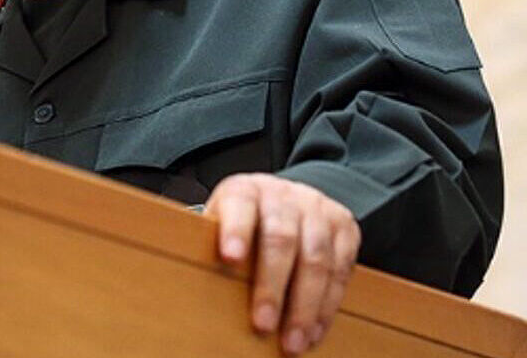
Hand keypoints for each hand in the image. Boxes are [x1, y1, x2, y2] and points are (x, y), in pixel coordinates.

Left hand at [205, 173, 360, 354]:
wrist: (286, 197)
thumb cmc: (245, 219)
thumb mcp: (221, 220)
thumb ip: (209, 242)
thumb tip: (186, 286)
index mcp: (245, 191)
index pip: (240, 206)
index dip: (235, 231)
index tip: (229, 258)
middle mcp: (283, 196)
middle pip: (280, 239)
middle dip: (272, 287)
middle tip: (263, 324)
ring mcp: (316, 209)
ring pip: (316, 259)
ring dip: (305, 306)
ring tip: (293, 341)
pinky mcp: (345, 228)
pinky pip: (341, 270)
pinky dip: (328, 306)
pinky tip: (314, 330)